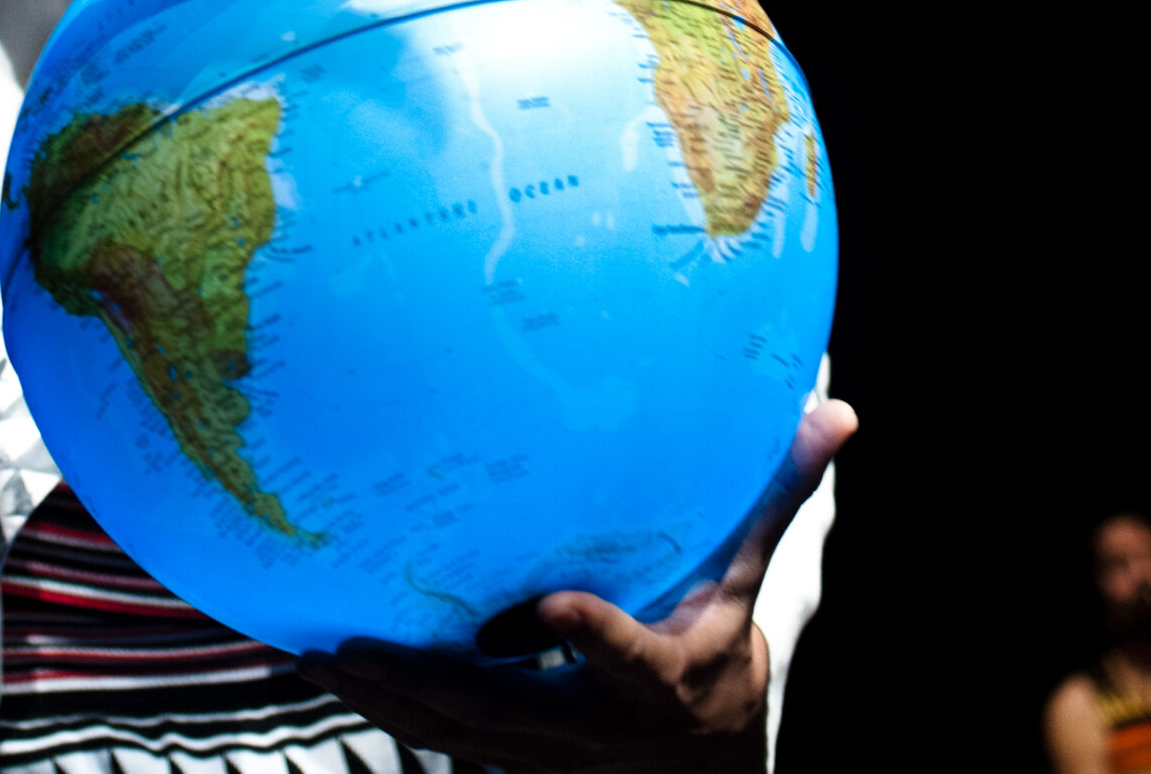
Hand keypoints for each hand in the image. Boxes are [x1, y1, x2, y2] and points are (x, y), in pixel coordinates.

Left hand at [298, 399, 857, 772]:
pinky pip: (433, 734)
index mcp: (661, 678)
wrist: (699, 764)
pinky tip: (320, 666)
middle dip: (429, 685)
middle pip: (504, 714)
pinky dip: (378, 706)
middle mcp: (594, 728)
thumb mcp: (747, 580)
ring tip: (313, 655)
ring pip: (452, 734)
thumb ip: (774, 498)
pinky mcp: (504, 754)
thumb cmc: (718, 649)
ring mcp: (543, 752)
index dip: (590, 637)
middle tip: (357, 643)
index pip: (624, 658)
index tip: (551, 605)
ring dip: (382, 701)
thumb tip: (836, 411)